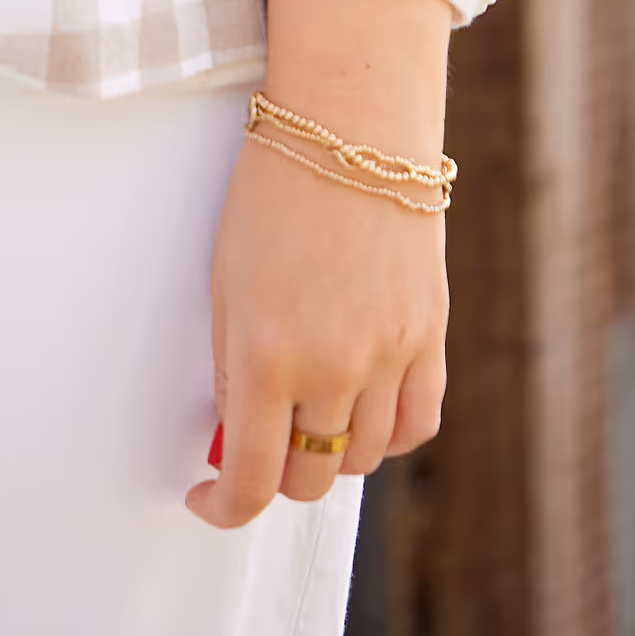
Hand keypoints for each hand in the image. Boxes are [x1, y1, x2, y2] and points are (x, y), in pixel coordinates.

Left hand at [185, 0, 451, 528]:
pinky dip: (386, 434)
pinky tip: (360, 412)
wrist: (348, 127)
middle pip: (309, 479)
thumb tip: (232, 441)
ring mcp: (390, 357)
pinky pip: (416, 426)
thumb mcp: (225, 283)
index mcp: (265, 355)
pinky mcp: (431, 338)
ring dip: (329, 453)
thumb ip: (231, 370)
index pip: (249, 480)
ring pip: (364, 460)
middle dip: (273, 474)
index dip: (222, 508)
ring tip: (304, 412)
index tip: (203, 499)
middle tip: (254, 444)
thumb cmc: (270, 195)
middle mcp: (333, 369)